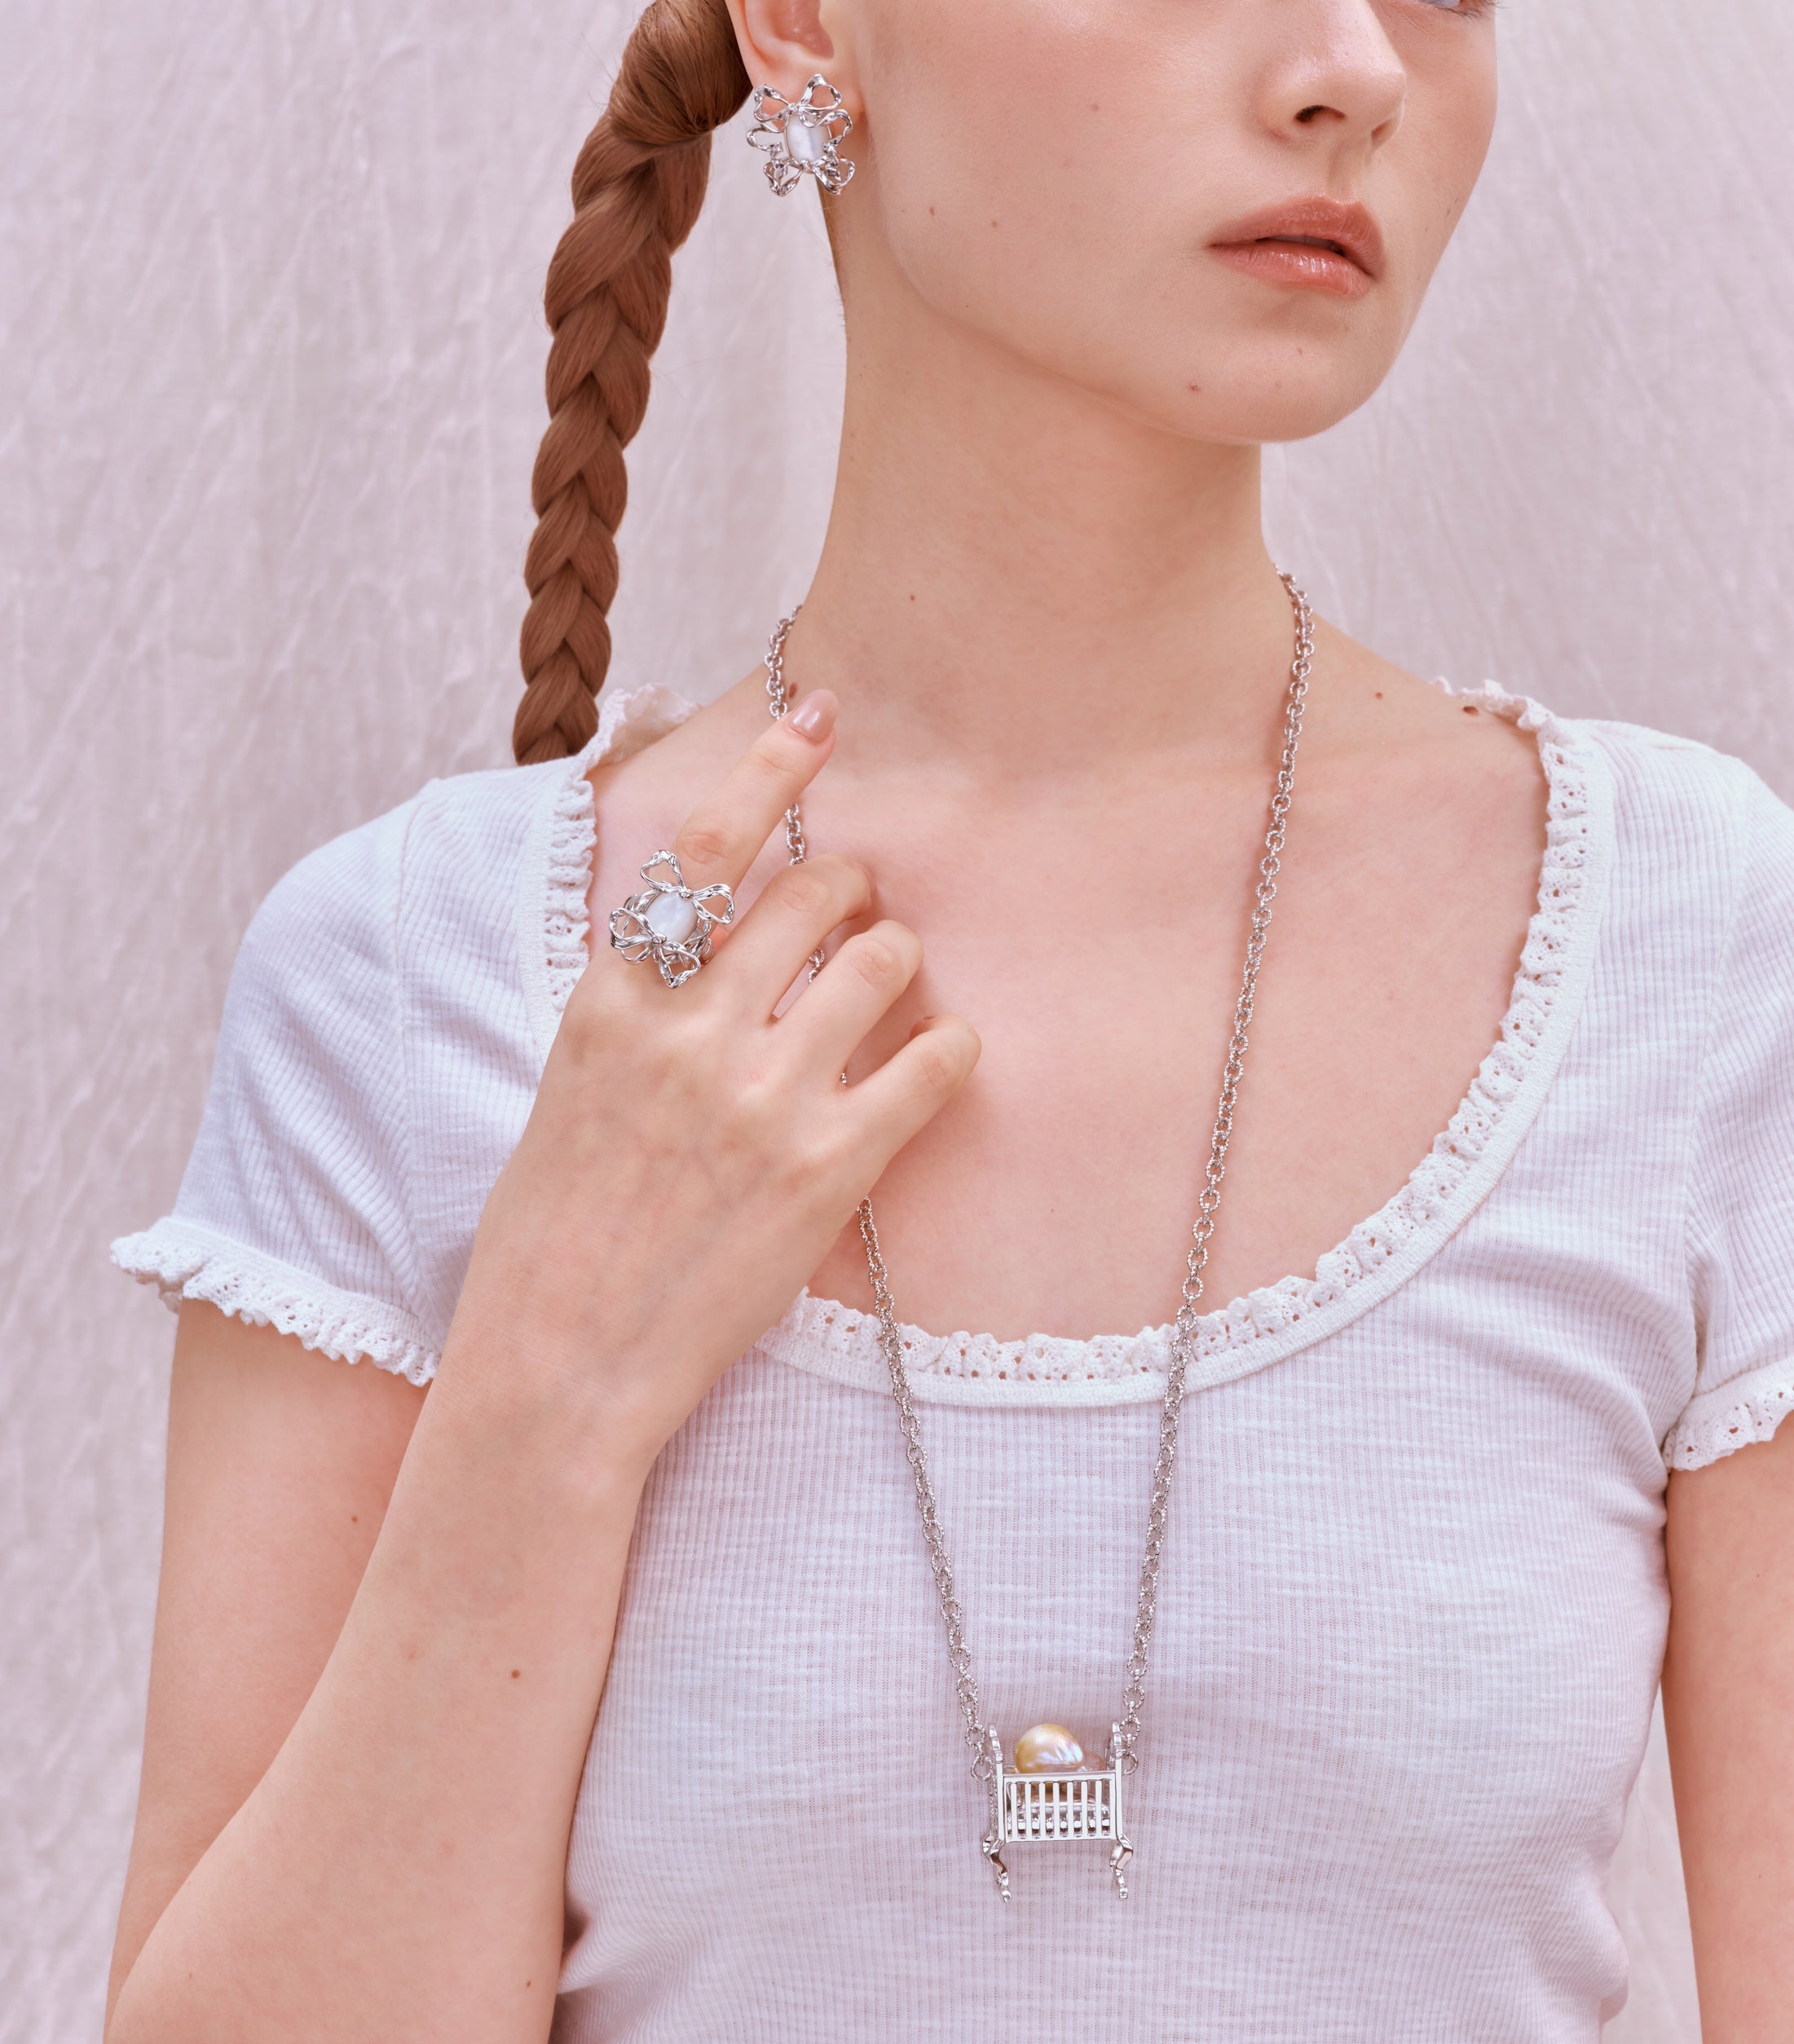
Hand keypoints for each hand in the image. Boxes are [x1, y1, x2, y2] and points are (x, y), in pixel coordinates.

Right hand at [440, 696, 977, 1478]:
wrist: (558, 1369)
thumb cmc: (553, 1235)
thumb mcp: (567, 1087)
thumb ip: (637, 1005)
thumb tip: (702, 931)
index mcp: (612, 1002)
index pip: (705, 848)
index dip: (771, 766)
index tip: (819, 715)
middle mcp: (689, 1032)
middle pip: (813, 895)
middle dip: (850, 889)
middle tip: (855, 911)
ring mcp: (761, 1099)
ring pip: (880, 961)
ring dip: (897, 960)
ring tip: (885, 988)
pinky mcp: (826, 1170)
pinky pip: (931, 1064)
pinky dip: (950, 1048)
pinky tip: (942, 1058)